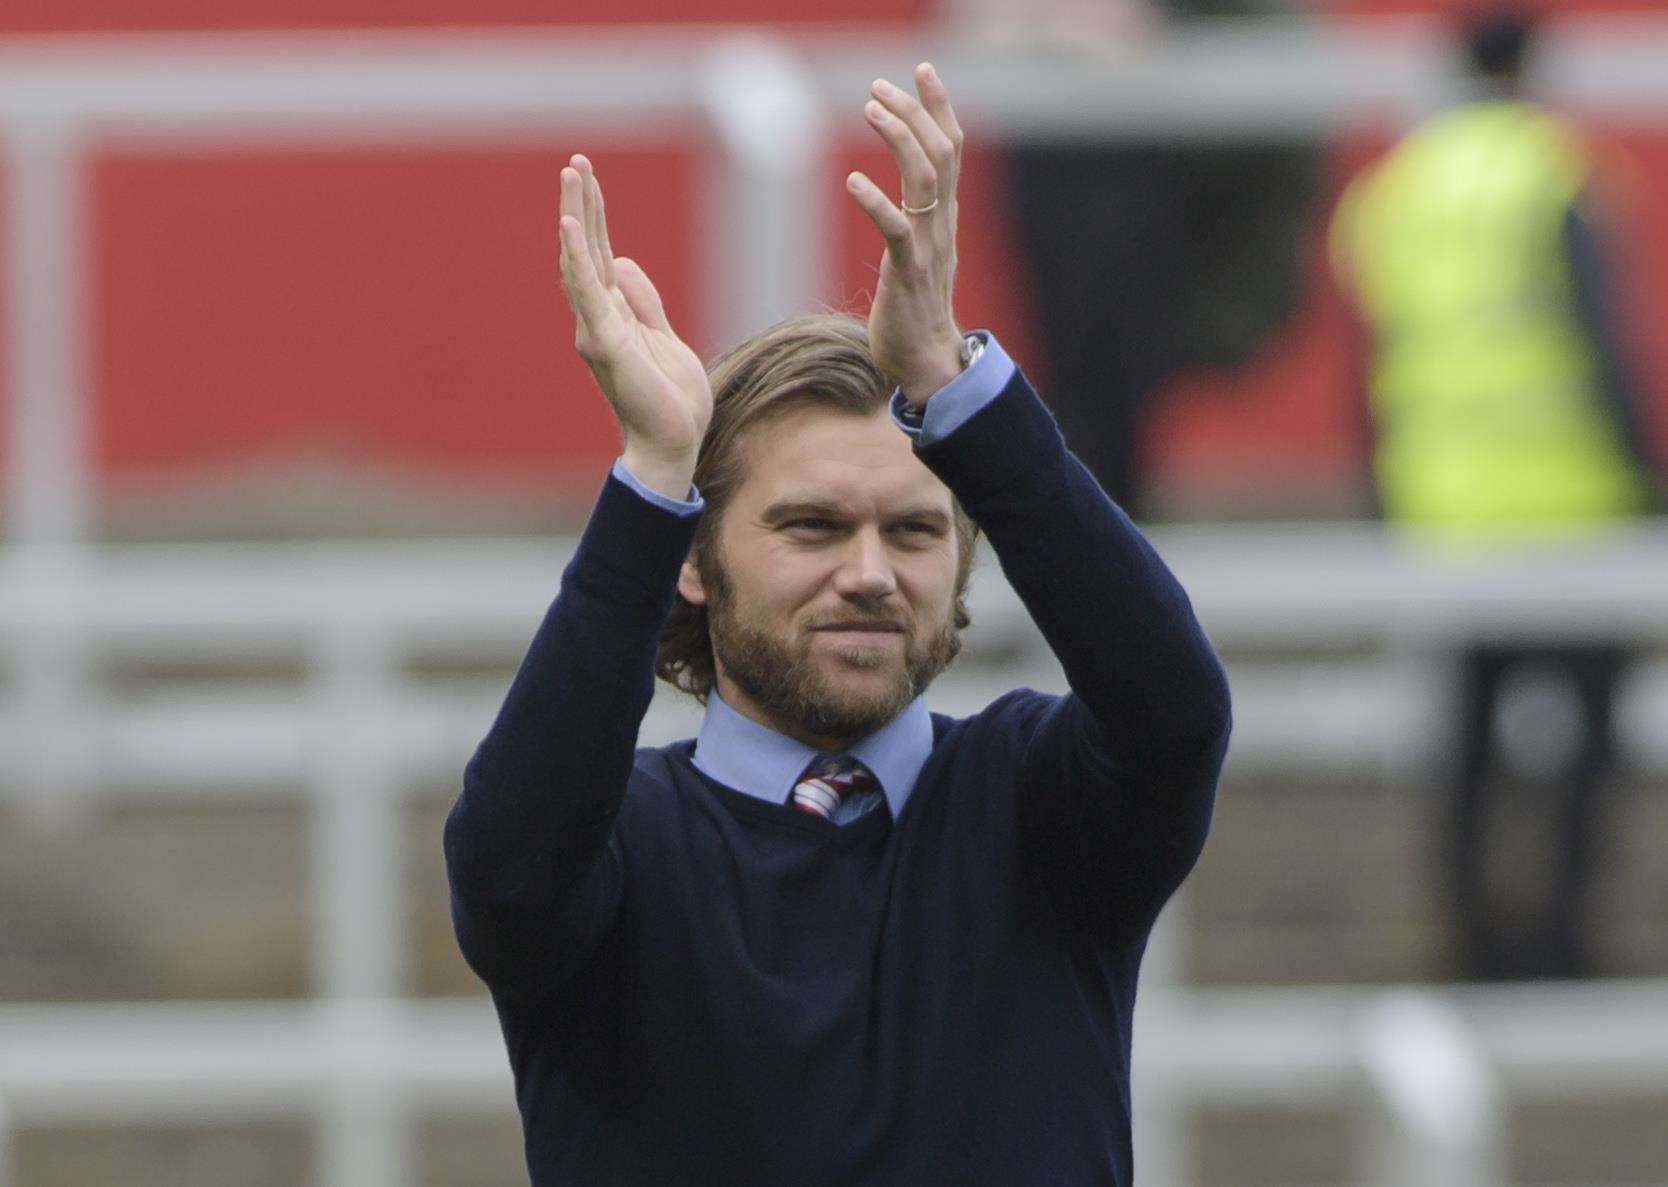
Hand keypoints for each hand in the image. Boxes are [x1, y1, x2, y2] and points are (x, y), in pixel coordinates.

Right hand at [558, 154, 711, 497]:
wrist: (673, 444)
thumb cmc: (670, 401)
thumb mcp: (665, 338)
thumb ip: (645, 302)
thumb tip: (624, 262)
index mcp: (614, 316)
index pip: (600, 255)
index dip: (596, 215)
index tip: (588, 176)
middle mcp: (598, 319)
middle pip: (586, 251)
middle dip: (582, 204)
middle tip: (576, 161)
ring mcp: (597, 330)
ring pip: (581, 263)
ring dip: (576, 217)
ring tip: (571, 176)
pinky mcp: (606, 344)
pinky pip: (588, 293)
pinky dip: (578, 259)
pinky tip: (570, 225)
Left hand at [844, 63, 966, 405]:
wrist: (928, 364)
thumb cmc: (915, 311)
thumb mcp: (921, 253)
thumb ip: (919, 219)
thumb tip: (912, 194)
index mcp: (944, 218)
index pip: (950, 149)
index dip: (939, 107)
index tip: (921, 71)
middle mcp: (942, 225)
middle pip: (941, 153)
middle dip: (914, 112)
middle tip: (880, 86)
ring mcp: (929, 248)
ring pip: (924, 179)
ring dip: (899, 139)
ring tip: (870, 109)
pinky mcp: (909, 274)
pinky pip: (898, 230)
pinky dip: (877, 202)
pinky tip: (853, 180)